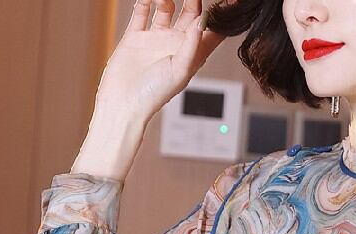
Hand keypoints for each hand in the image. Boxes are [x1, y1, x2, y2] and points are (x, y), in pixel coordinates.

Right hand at [94, 0, 226, 123]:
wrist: (124, 102)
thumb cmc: (155, 94)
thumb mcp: (180, 71)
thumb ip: (193, 45)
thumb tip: (203, 20)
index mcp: (193, 55)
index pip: (213, 31)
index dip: (222, 16)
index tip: (231, 2)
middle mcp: (176, 45)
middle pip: (191, 13)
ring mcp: (156, 39)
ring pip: (166, 7)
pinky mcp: (136, 36)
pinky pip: (142, 10)